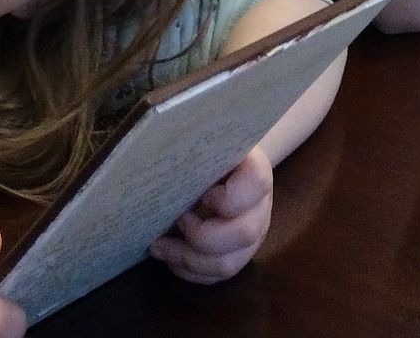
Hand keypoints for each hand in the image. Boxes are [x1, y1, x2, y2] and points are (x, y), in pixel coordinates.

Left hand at [150, 148, 273, 284]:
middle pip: (243, 234)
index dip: (228, 197)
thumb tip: (160, 150)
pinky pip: (216, 277)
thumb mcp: (209, 142)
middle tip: (177, 218)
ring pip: (227, 264)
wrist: (226, 163)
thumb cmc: (212, 150)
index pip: (256, 186)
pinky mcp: (237, 256)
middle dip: (201, 235)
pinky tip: (169, 259)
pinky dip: (189, 273)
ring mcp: (252, 236)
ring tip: (159, 246)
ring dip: (188, 260)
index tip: (202, 192)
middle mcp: (260, 208)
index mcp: (256, 171)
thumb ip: (198, 147)